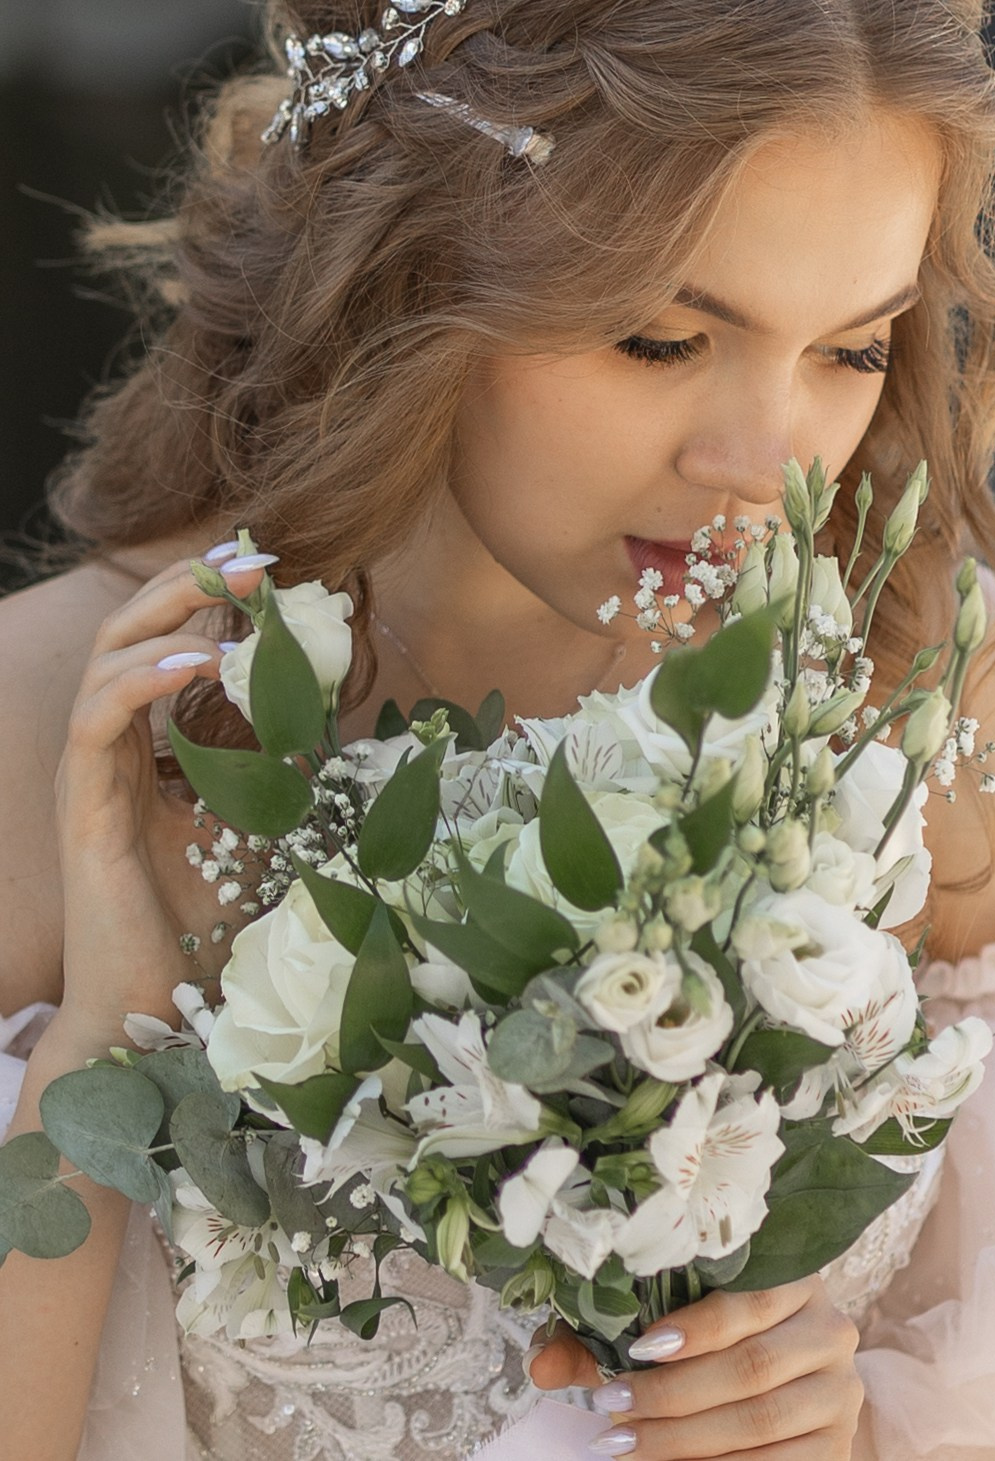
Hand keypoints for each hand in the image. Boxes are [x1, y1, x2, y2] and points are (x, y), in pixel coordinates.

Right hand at [53, 549, 267, 1050]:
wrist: (148, 1005)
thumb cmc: (197, 925)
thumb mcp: (251, 828)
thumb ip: (269, 773)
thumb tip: (323, 725)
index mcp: (144, 748)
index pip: (162, 643)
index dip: (205, 598)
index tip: (264, 567)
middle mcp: (111, 750)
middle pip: (128, 631)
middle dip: (188, 584)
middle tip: (251, 558)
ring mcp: (91, 775)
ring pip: (105, 658)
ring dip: (168, 614)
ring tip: (230, 593)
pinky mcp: (85, 807)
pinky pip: (97, 720)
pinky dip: (144, 680)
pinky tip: (199, 663)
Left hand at [528, 1276, 861, 1458]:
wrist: (790, 1385)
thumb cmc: (710, 1342)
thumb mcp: (664, 1325)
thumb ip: (600, 1338)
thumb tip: (539, 1368)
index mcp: (794, 1279)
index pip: (747, 1300)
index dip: (693, 1328)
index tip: (635, 1350)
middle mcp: (830, 1330)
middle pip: (750, 1368)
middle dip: (672, 1396)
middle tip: (611, 1411)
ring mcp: (840, 1392)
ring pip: (760, 1422)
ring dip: (685, 1441)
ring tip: (623, 1445)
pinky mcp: (838, 1446)